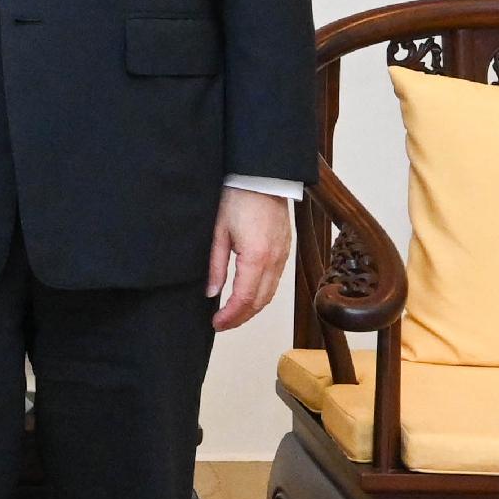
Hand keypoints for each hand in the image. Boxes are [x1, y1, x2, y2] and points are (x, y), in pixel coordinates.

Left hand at [207, 186, 291, 332]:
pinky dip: (262, 293)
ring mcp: (283, 255)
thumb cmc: (237, 198)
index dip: (230, 316)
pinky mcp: (286, 249)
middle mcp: (274, 260)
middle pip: (260, 301)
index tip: (216, 323)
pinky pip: (276, 280)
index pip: (244, 299)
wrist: (262, 176)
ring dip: (252, 308)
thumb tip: (211, 292)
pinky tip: (248, 294)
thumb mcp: (218, 232)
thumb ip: (215, 265)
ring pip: (270, 293)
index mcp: (256, 257)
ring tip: (233, 313)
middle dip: (241, 317)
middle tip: (222, 323)